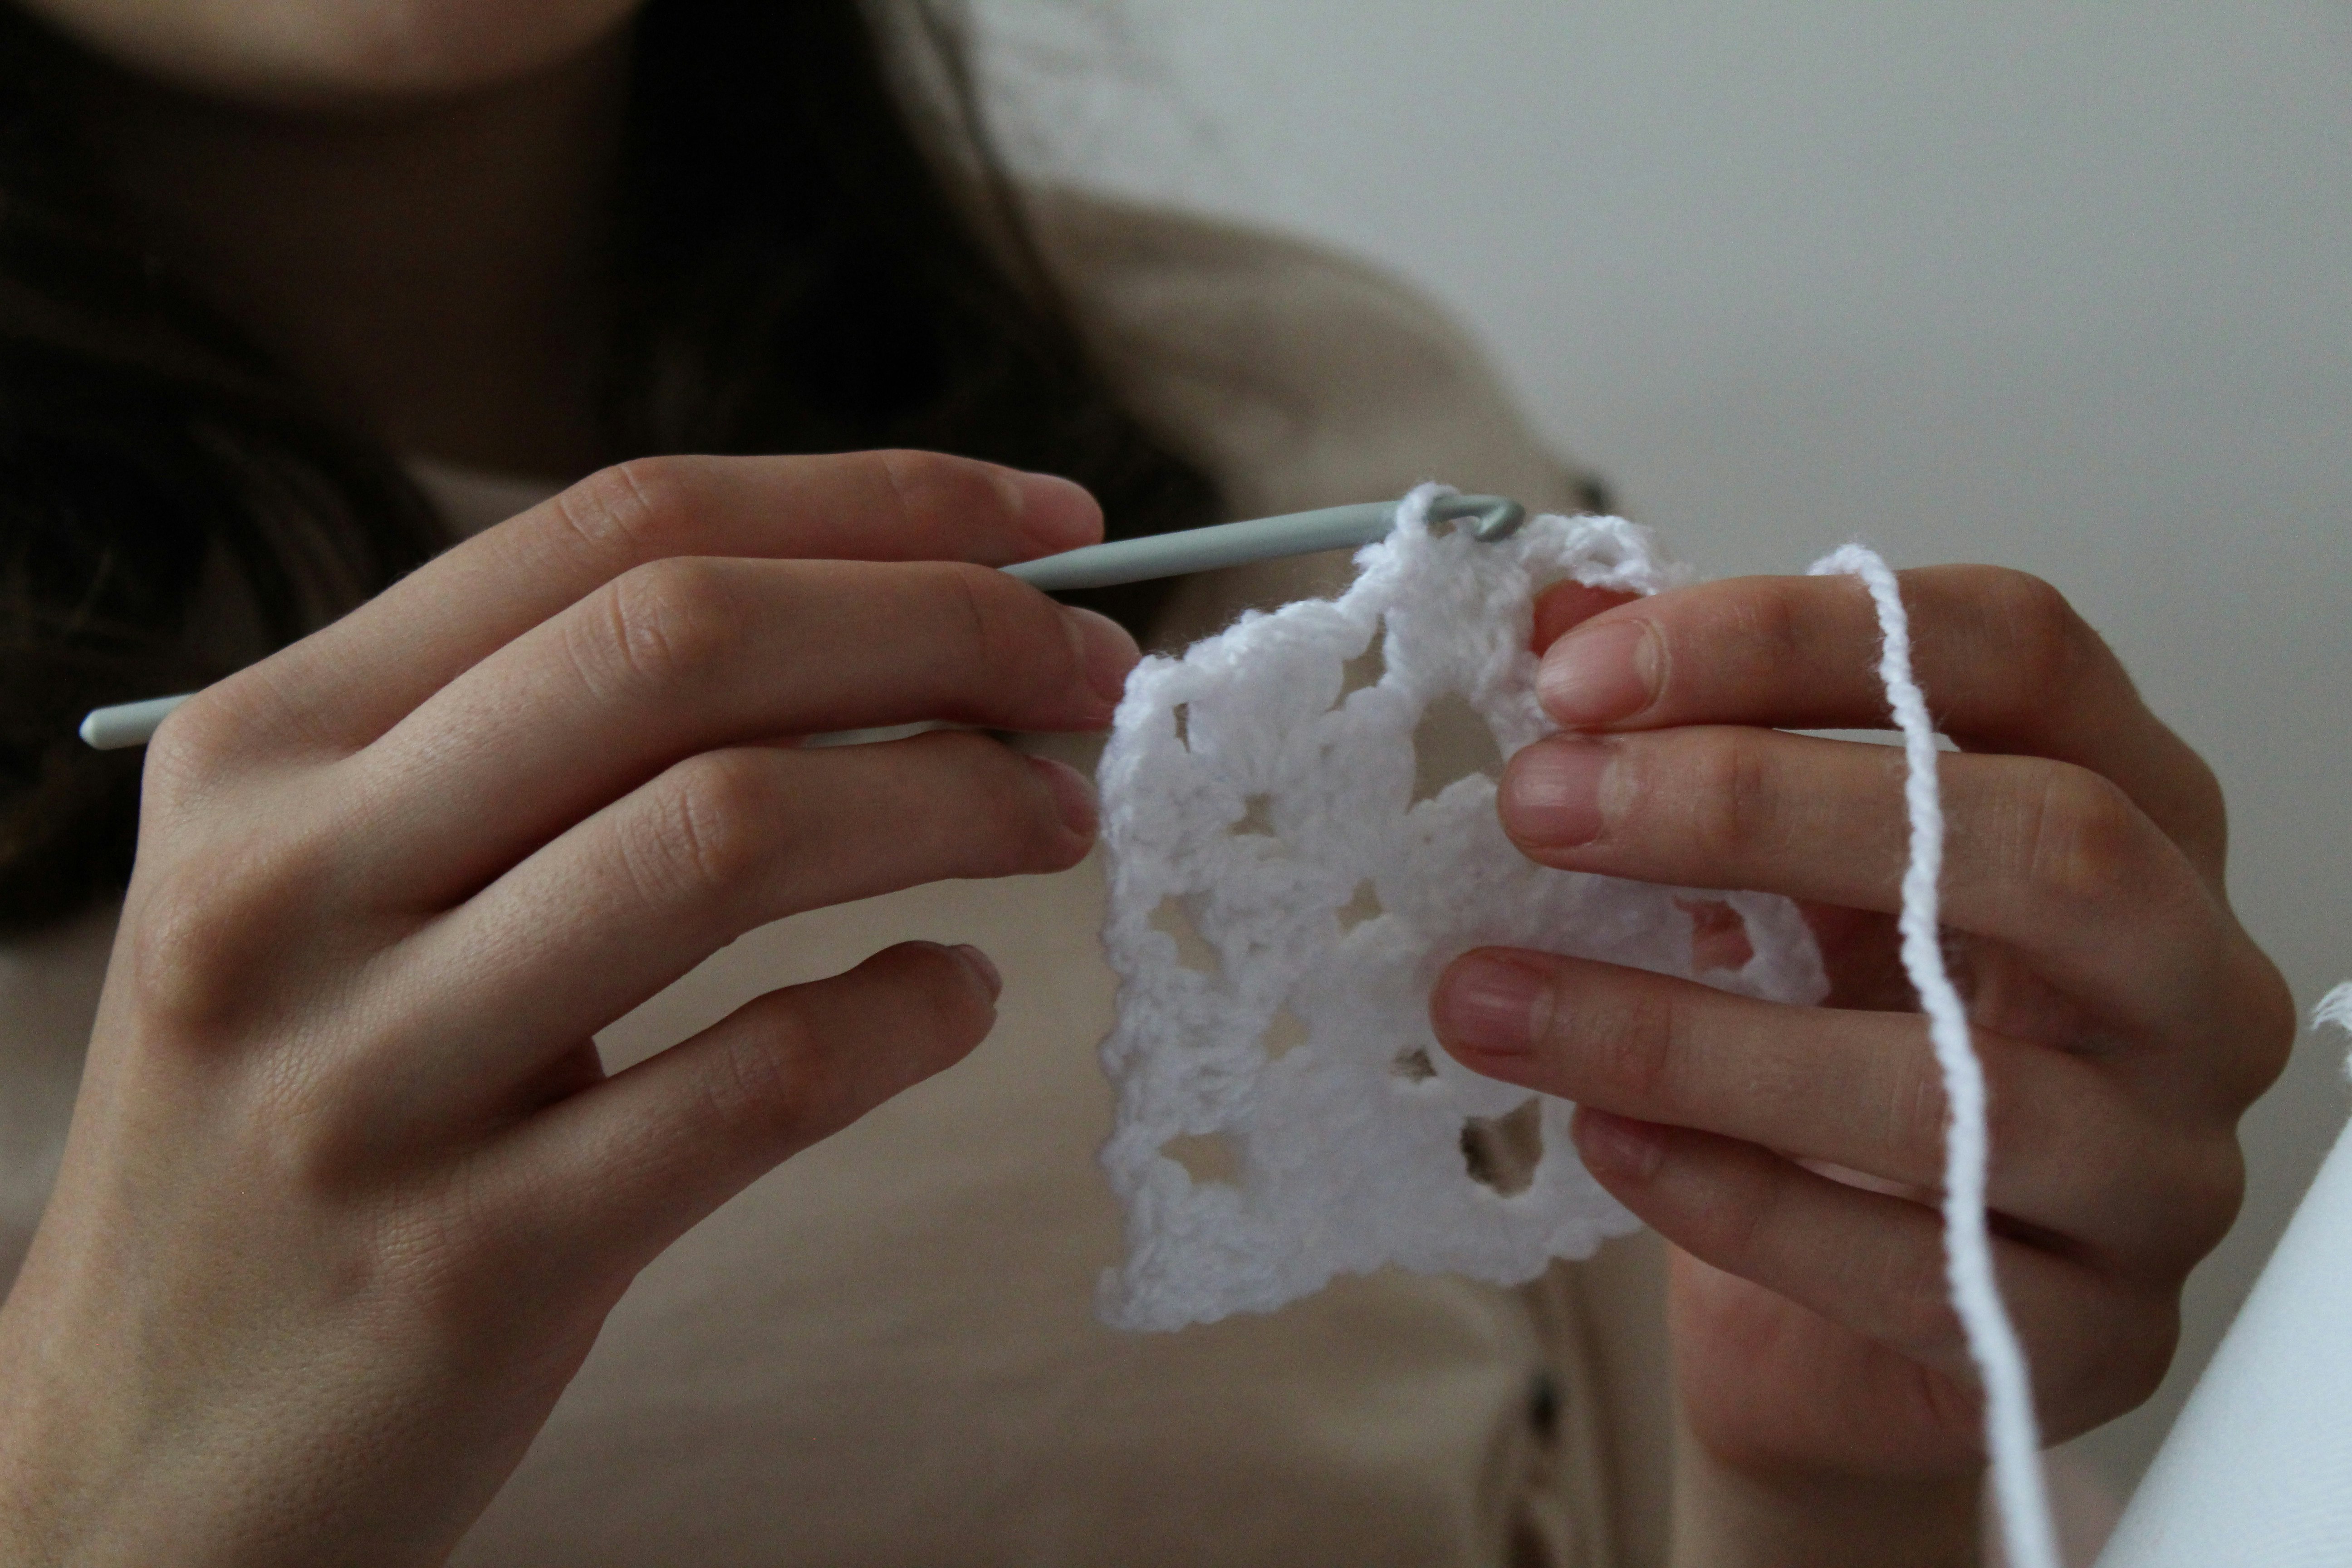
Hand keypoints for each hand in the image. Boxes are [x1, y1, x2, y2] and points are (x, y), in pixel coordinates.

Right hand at [0, 452, 1136, 1567]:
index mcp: (266, 747)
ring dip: (954, 798)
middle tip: (1094, 672)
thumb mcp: (344, 891)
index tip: (1055, 522)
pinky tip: (958, 999)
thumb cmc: (306, 1118)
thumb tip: (892, 624)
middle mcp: (288, 883)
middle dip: (946, 626)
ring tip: (1059, 816)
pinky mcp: (465, 1263)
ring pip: (731, 835)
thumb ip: (549, 750)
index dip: (871, 501)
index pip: (619, 535)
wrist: (138, 1456)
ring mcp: (365, 1078)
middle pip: (687, 646)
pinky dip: (901, 1017)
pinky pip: (751, 1085)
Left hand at [1433, 569, 2292, 1561]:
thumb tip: (1558, 620)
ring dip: (1686, 1036)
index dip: (1790, 637)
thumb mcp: (1771, 879)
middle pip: (2034, 840)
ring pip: (1958, 1086)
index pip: (2013, 652)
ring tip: (1492, 1001)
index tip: (1576, 674)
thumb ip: (1688, 740)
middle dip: (1755, 808)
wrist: (1856, 1312)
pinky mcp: (2092, 1333)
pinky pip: (1910, 1266)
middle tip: (1539, 807)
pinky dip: (1733, 1199)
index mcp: (2133, 805)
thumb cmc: (1836, 1048)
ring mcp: (2163, 1165)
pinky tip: (1602, 1140)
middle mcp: (2187, 973)